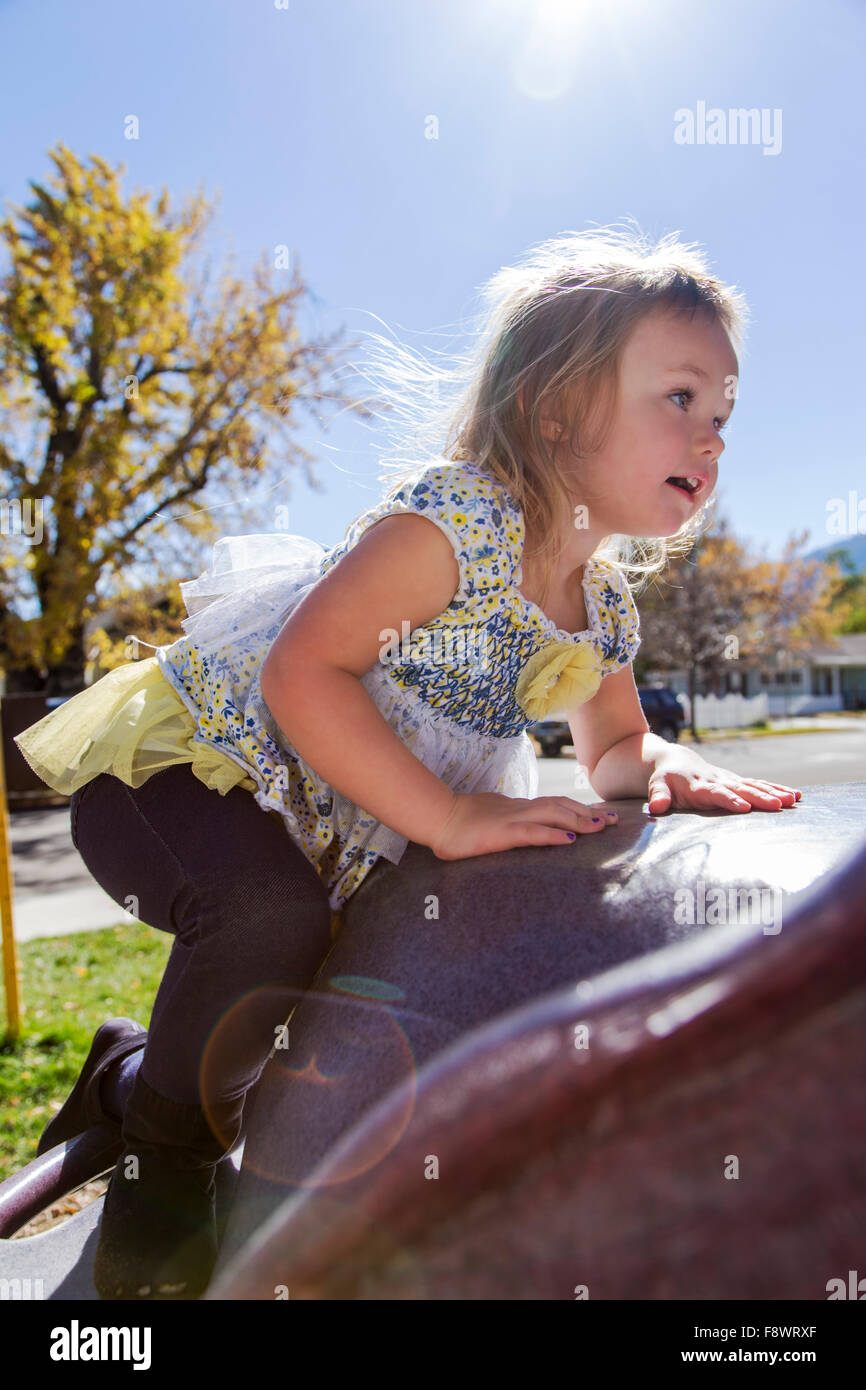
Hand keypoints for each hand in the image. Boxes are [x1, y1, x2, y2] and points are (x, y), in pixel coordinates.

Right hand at [429, 791, 618, 860]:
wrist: (437, 817)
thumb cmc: (458, 822)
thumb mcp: (490, 820)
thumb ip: (508, 824)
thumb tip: (521, 831)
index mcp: (517, 807)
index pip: (554, 804)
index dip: (579, 808)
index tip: (600, 815)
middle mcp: (520, 809)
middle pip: (561, 806)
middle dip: (590, 813)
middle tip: (614, 820)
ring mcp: (512, 819)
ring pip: (553, 814)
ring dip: (580, 820)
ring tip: (601, 827)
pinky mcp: (502, 833)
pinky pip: (532, 832)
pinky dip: (552, 834)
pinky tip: (569, 838)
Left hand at [647, 747, 801, 815]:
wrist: (674, 760)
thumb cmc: (665, 778)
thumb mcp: (657, 786)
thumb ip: (658, 796)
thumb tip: (656, 807)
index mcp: (700, 786)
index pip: (716, 793)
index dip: (729, 799)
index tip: (744, 807)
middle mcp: (719, 781)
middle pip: (741, 789)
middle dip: (760, 797)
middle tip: (778, 805)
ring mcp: (730, 780)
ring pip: (755, 785)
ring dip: (774, 792)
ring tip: (793, 800)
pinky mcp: (738, 781)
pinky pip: (760, 785)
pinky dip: (777, 789)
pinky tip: (795, 796)